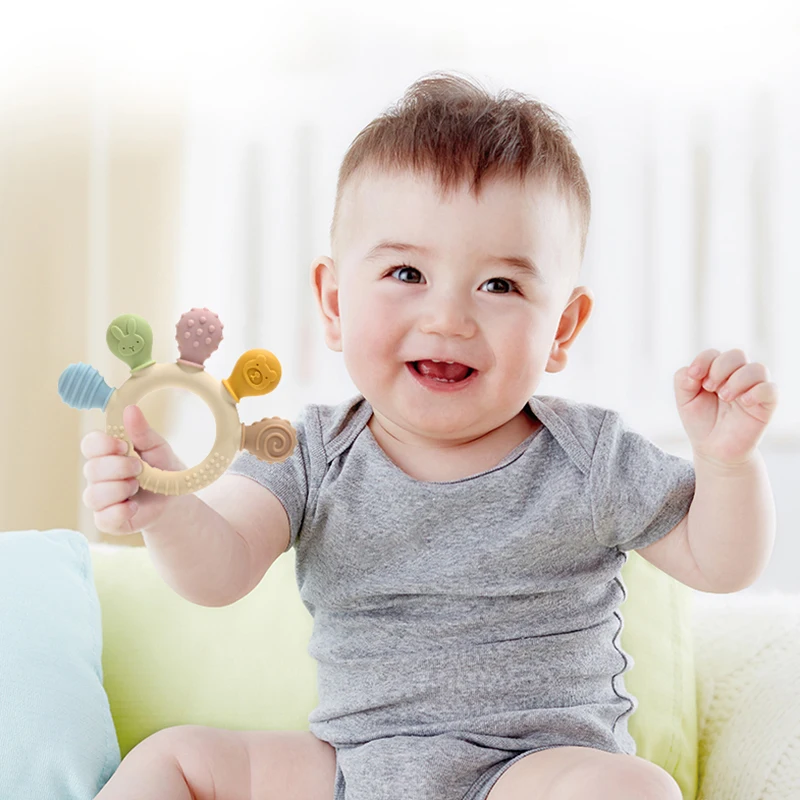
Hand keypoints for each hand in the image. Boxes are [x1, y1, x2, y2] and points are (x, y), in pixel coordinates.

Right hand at [80, 405, 186, 534]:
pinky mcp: (107, 520)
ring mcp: (101, 499)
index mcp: (107, 453)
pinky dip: (120, 511)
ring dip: (120, 489)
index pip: (89, 444)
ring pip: (94, 495)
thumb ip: (142, 432)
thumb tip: (130, 409)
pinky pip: (102, 518)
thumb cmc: (161, 468)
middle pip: (91, 469)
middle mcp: (98, 476)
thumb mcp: (157, 447)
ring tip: (137, 486)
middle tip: (140, 467)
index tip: (125, 446)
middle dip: (119, 468)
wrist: (174, 498)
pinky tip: (134, 506)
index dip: (103, 445)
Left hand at [673, 348, 778, 467]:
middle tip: (710, 388)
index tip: (694, 376)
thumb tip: (692, 370)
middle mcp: (738, 376)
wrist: (714, 449)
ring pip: (757, 368)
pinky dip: (757, 391)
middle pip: (737, 355)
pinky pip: (771, 389)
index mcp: (717, 372)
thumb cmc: (700, 421)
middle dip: (720, 368)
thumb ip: (683, 380)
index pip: (714, 354)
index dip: (703, 361)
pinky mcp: (766, 405)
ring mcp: (754, 389)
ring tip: (725, 397)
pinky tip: (743, 402)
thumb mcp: (684, 400)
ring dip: (737, 380)